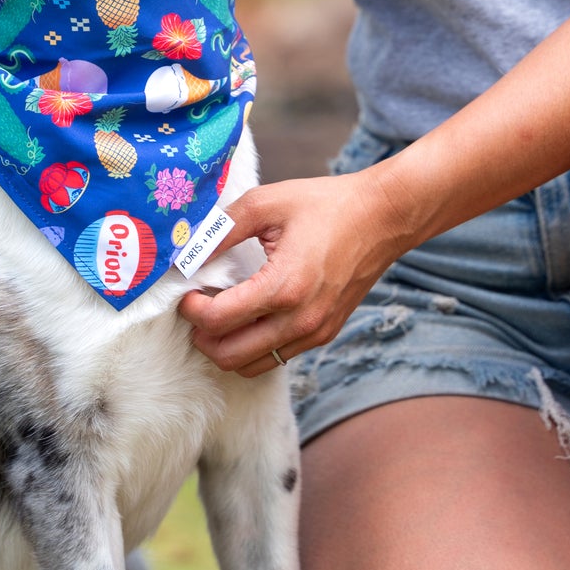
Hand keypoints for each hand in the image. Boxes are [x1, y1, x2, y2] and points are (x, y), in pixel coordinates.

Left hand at [179, 167, 413, 378]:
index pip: (219, 320)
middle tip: (197, 308)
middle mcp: (300, 320)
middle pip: (229, 356)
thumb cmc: (327, 205)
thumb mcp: (267, 203)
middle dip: (202, 336)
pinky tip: (249, 315)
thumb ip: (222, 230)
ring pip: (251, 366)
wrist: (383, 217)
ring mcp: (314, 332)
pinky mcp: (324, 334)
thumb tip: (187, 254)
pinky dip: (253, 346)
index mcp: (283, 286)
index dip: (191, 310)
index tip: (186, 293)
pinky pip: (276, 357)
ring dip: (226, 347)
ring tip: (221, 314)